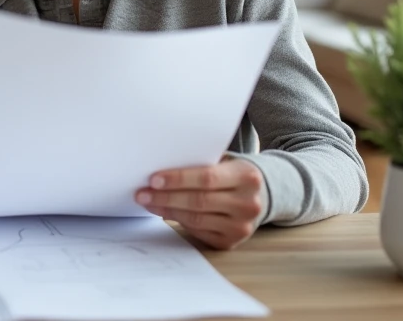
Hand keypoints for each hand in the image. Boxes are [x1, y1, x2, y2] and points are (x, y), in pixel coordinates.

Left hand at [136, 158, 265, 249]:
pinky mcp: (231, 241)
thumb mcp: (225, 162)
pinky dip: (177, 221)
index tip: (153, 179)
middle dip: (166, 197)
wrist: (260, 195)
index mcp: (247, 176)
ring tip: (147, 202)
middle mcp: (248, 204)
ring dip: (167, 210)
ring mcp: (241, 226)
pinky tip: (163, 212)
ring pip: (195, 219)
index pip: (207, 178)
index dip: (178, 179)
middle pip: (199, 201)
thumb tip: (160, 171)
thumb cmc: (232, 174)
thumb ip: (200, 163)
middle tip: (142, 193)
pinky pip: (197, 231)